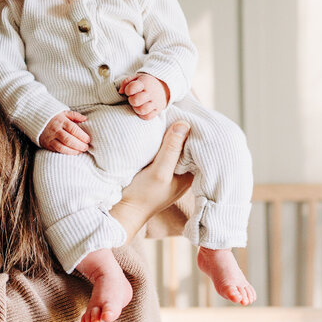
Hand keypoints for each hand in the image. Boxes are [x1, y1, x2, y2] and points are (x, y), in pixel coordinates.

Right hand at [38, 111, 89, 154]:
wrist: (36, 119)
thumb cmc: (54, 116)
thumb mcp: (64, 112)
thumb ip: (75, 115)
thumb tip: (85, 119)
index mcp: (61, 120)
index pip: (73, 129)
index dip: (82, 136)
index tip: (88, 139)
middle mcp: (55, 130)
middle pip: (69, 140)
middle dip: (79, 145)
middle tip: (86, 147)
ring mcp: (50, 137)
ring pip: (63, 147)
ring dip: (73, 151)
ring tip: (81, 151)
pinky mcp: (47, 144)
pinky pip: (57, 150)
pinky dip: (66, 152)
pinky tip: (73, 152)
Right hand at [110, 122, 192, 243]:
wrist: (121, 211)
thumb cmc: (142, 196)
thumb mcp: (160, 172)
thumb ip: (172, 150)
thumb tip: (185, 124)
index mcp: (189, 176)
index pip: (200, 150)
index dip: (198, 134)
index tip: (195, 117)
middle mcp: (181, 172)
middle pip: (187, 146)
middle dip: (185, 131)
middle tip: (183, 111)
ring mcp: (168, 170)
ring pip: (175, 146)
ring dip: (172, 134)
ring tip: (172, 115)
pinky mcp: (155, 167)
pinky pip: (162, 149)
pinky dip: (162, 139)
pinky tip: (159, 128)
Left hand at [120, 73, 168, 119]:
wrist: (163, 86)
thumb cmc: (146, 83)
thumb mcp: (136, 78)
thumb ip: (126, 82)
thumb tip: (121, 92)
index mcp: (145, 82)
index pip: (132, 88)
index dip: (127, 90)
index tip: (129, 91)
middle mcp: (151, 92)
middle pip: (136, 100)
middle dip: (131, 100)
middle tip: (133, 98)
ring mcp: (155, 102)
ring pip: (142, 110)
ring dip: (136, 109)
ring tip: (137, 105)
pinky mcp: (158, 109)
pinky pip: (148, 117)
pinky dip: (142, 115)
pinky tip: (142, 110)